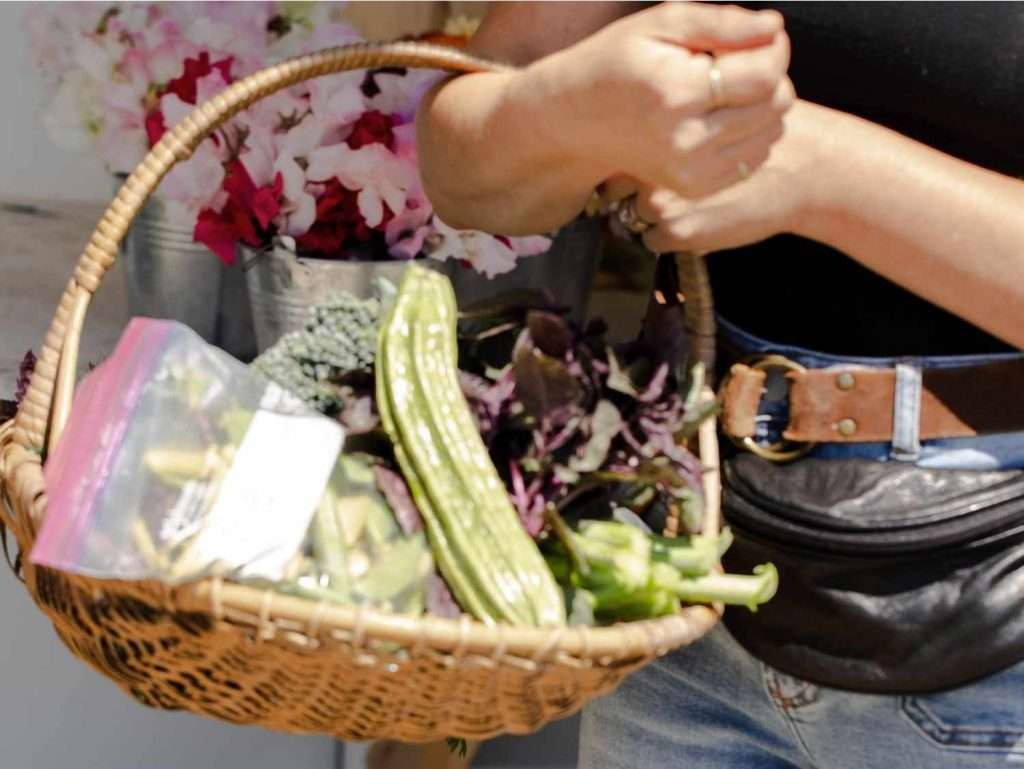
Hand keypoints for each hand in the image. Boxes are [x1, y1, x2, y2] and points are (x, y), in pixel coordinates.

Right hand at [518, 2, 794, 197]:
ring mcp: (690, 172)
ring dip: (763, 106)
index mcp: (677, 94)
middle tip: (742, 61)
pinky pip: (753, 158)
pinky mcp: (694, 187)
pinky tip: (720, 117)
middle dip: (771, 76)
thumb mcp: (661, 24)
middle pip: (775, 106)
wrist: (574, 121)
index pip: (765, 76)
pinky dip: (749, 134)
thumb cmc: (617, 62)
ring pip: (771, 133)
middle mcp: (686, 141)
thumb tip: (775, 27)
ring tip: (728, 90)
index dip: (775, 50)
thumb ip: (722, 23)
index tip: (762, 37)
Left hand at [618, 100, 828, 253]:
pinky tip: (697, 220)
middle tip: (660, 187)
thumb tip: (634, 141)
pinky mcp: (679, 232)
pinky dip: (668, 236)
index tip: (640, 163)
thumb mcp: (709, 111)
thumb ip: (669, 126)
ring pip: (631, 217)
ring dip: (650, 216)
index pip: (614, 152)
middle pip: (614, 188)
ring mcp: (661, 202)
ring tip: (685, 203)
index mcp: (655, 130)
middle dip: (631, 191)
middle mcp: (649, 166)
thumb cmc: (759, 132)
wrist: (800, 168)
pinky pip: (653, 241)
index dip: (627, 161)